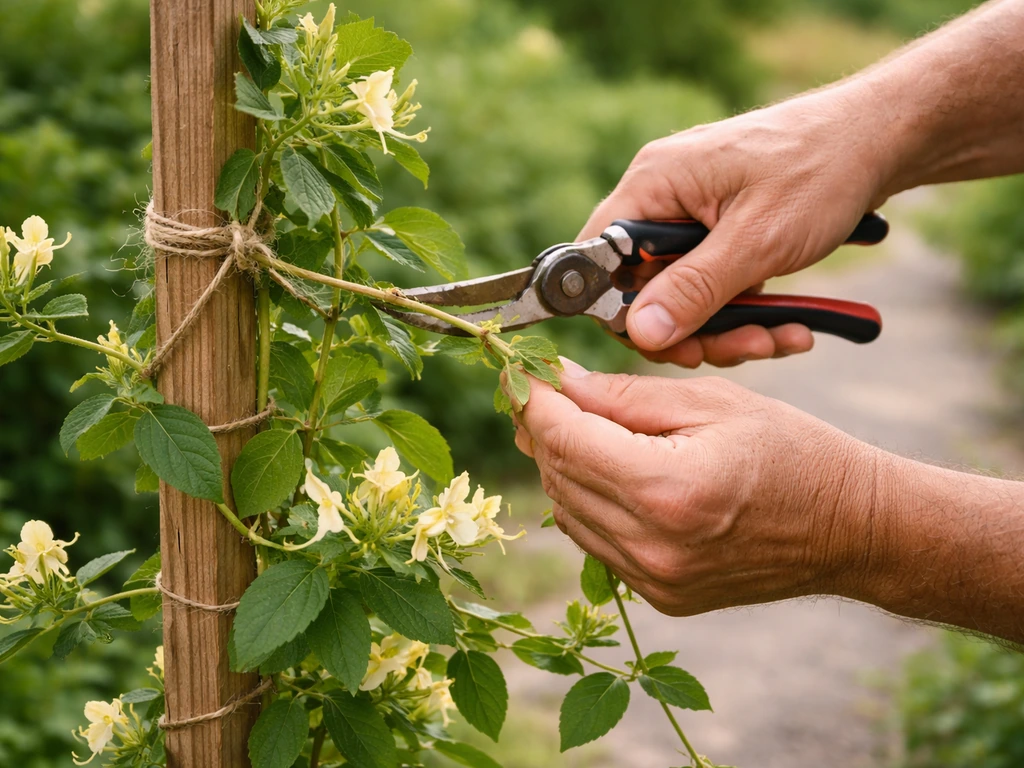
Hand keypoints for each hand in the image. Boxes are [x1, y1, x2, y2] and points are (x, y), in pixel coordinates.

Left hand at [512, 359, 882, 615]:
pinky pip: (595, 540)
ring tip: (571, 424)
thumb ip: (624, 396)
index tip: (520, 372)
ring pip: (567, 511)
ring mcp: (655, 579)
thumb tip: (558, 383)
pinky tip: (603, 469)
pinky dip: (586, 501)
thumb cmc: (793, 452)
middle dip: (541, 429)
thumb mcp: (712, 403)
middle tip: (541, 391)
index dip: (533, 400)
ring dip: (559, 465)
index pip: (566, 439)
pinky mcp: (661, 595)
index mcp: (667, 489)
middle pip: (558, 476)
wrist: (849, 529)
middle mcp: (653, 546)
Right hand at [582, 84, 894, 366]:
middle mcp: (662, 197)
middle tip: (739, 348)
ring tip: (778, 338)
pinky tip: (789, 325)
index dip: (624, 311)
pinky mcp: (719, 230)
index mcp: (654, 184)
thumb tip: (640, 333)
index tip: (670, 344)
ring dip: (727, 329)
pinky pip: (712, 285)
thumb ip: (693, 289)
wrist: (882, 139)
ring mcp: (690, 214)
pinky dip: (745, 312)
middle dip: (692, 329)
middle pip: (643, 287)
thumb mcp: (757, 240)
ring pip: (682, 295)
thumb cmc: (821, 170)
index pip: (599, 261)